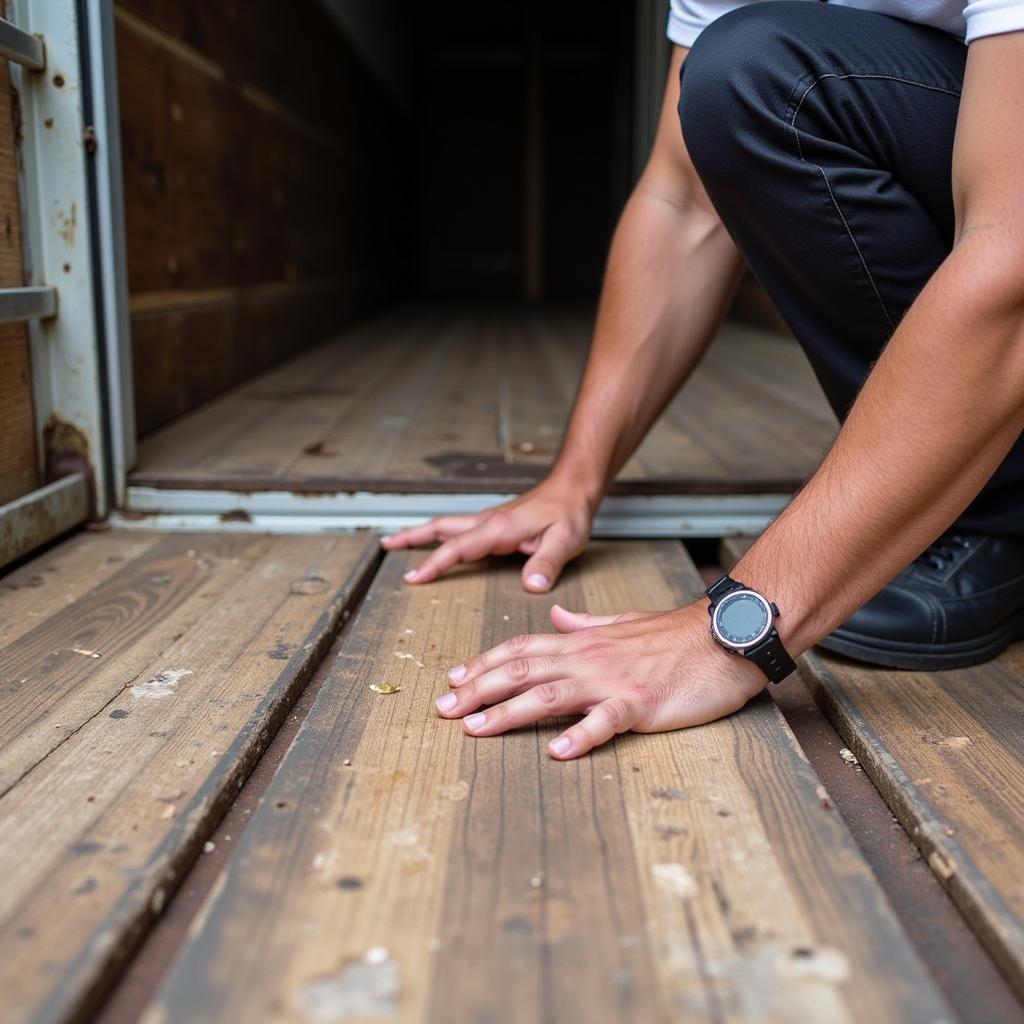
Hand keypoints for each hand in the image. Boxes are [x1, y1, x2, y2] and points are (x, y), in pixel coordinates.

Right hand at [380, 478, 593, 591]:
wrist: (574, 487)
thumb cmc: (569, 512)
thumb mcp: (565, 540)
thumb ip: (547, 562)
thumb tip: (531, 586)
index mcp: (498, 528)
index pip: (457, 548)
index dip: (434, 563)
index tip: (413, 578)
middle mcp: (488, 521)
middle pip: (440, 528)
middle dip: (411, 537)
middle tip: (385, 545)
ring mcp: (490, 520)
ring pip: (447, 525)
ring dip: (422, 532)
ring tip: (398, 540)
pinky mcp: (496, 522)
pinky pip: (461, 527)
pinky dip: (442, 533)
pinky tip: (439, 539)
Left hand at [433, 602, 767, 758]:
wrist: (722, 637)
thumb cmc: (674, 635)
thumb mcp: (622, 623)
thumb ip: (585, 623)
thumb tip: (556, 617)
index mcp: (582, 641)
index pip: (522, 649)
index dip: (484, 663)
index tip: (454, 678)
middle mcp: (587, 658)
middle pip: (521, 670)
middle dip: (478, 689)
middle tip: (444, 709)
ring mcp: (611, 681)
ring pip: (548, 693)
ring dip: (508, 712)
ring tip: (476, 730)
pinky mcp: (639, 703)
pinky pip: (605, 721)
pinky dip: (581, 736)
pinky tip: (558, 752)